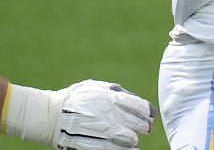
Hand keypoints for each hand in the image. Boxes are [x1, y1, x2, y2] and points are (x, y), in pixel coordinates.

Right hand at [2, 80, 156, 149]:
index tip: (149, 116)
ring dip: (133, 142)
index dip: (147, 113)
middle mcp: (108, 113)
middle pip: (136, 123)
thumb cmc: (75, 98)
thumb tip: (136, 101)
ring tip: (135, 143)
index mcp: (111, 98)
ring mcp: (98, 129)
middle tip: (145, 129)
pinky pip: (108, 149)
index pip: (139, 106)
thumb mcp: (96, 87)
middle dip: (143, 127)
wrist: (49, 114)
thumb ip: (116, 91)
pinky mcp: (89, 142)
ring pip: (125, 138)